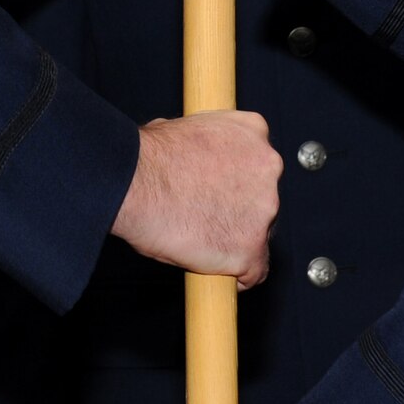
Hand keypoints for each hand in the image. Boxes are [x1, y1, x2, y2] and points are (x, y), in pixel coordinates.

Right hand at [111, 112, 280, 287]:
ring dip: (236, 239)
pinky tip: (216, 269)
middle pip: (262, 197)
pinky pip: (255, 271)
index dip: (237, 181)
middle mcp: (268, 166)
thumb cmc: (149, 158)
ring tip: (200, 239)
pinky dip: (238, 274)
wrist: (136, 185)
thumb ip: (206, 145)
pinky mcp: (252, 248)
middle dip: (239, 210)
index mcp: (253, 132)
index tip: (221, 192)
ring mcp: (264, 209)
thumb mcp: (184, 129)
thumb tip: (193, 155)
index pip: (258, 161)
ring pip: (260, 233)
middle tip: (207, 216)